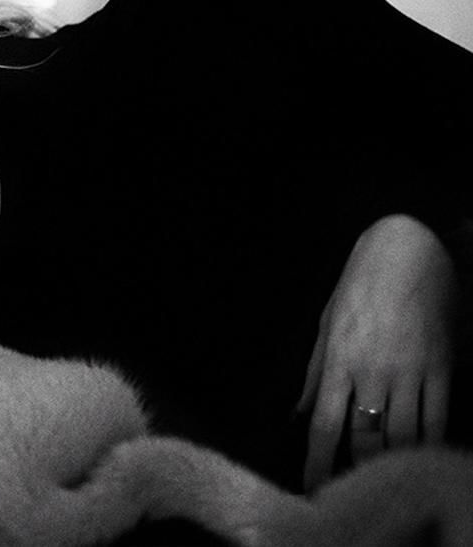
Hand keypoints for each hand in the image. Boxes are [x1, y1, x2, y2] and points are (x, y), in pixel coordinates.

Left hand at [297, 214, 455, 490]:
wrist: (407, 251)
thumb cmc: (358, 286)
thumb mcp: (326, 325)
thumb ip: (315, 374)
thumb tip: (300, 413)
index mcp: (338, 362)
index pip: (324, 426)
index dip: (317, 464)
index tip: (312, 489)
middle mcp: (373, 373)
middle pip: (364, 440)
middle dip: (356, 471)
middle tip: (350, 491)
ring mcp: (411, 373)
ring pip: (403, 437)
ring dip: (393, 464)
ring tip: (384, 481)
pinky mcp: (442, 368)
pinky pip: (437, 419)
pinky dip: (429, 444)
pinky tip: (421, 458)